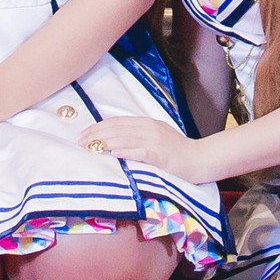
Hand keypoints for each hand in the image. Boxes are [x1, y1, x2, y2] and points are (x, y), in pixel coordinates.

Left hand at [81, 115, 198, 172]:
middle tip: (80, 141)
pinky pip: (138, 151)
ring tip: (90, 147)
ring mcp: (155, 141)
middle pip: (117, 128)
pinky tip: (112, 153)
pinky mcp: (159, 155)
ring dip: (104, 142)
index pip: (118, 121)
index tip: (84, 133)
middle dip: (96, 134)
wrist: (199, 159)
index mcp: (148, 123)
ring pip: (124, 138)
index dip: (99, 126)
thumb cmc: (178, 151)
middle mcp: (149, 128)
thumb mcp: (158, 137)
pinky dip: (123, 151)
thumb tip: (116, 139)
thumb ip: (139, 136)